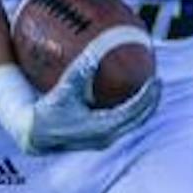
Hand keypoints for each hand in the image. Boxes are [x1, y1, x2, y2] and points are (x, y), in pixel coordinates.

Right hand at [0, 31, 160, 154]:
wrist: (35, 134)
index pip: (133, 111)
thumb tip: (94, 53)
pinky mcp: (101, 138)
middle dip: (152, 101)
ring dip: (144, 107)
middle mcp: (107, 137)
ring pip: (133, 123)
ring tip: (150, 88)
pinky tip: (133, 96)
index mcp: (102, 127)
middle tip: (158, 81)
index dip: (147, 96)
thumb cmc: (47, 110)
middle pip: (139, 119)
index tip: (155, 79)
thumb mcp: (64, 90)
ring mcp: (105, 140)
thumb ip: (80, 72)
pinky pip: (124, 123)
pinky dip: (132, 110)